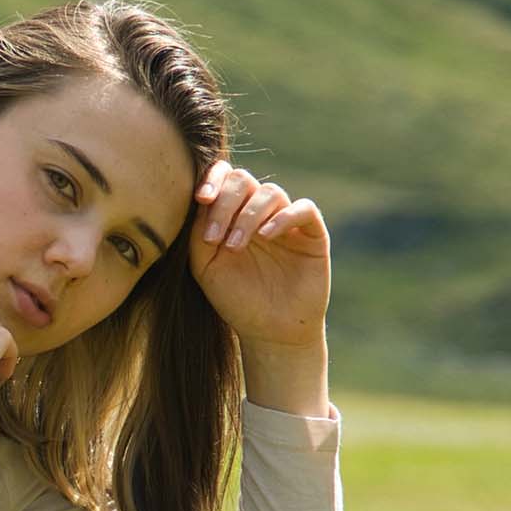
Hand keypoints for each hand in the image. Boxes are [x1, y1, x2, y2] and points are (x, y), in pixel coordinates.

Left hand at [189, 163, 331, 408]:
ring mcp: (287, 221)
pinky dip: (284, 216)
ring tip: (236, 245)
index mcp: (232, 215)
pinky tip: (267, 235)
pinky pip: (304, 208)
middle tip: (215, 236)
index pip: (224, 178)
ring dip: (249, 214)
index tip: (201, 198)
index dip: (213, 179)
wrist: (270, 332)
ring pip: (271, 192)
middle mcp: (259, 212)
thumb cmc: (236, 300)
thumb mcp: (206, 267)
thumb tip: (201, 199)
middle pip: (244, 180)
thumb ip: (198, 233)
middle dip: (226, 202)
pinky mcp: (312, 233)